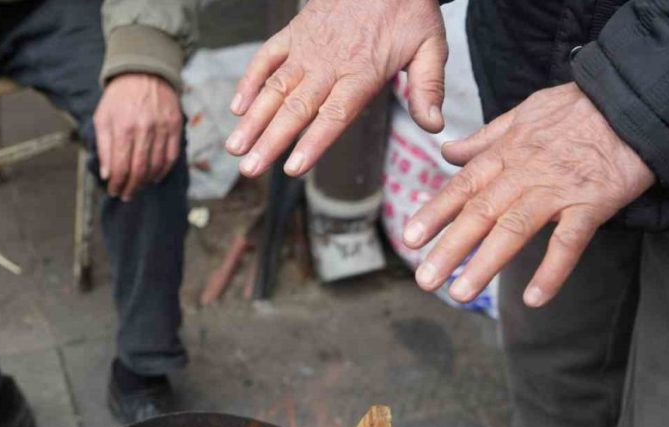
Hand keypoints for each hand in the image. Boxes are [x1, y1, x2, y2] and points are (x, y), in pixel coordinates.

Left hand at [94, 73, 182, 200]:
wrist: (144, 72)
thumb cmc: (119, 97)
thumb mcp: (102, 118)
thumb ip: (103, 147)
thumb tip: (107, 175)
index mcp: (123, 128)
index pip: (121, 167)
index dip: (117, 184)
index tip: (113, 191)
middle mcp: (144, 129)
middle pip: (139, 170)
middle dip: (131, 187)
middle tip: (126, 195)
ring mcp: (162, 128)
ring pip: (156, 166)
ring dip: (146, 181)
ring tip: (138, 187)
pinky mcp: (175, 126)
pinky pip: (171, 156)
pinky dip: (163, 171)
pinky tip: (154, 177)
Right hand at [226, 0, 446, 177]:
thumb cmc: (408, 9)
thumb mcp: (430, 45)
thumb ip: (428, 87)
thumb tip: (434, 125)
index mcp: (362, 71)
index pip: (334, 114)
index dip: (312, 142)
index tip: (293, 168)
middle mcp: (329, 64)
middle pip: (295, 108)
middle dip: (270, 141)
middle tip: (249, 169)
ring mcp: (307, 48)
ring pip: (274, 88)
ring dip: (253, 120)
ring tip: (235, 148)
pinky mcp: (294, 33)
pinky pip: (266, 58)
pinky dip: (249, 81)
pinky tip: (237, 108)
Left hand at [403, 83, 654, 306]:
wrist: (633, 100)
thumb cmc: (577, 109)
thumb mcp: (521, 114)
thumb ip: (483, 139)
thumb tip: (447, 152)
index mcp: (505, 154)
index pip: (461, 187)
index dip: (434, 214)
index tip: (409, 239)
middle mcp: (524, 174)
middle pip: (479, 214)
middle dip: (449, 249)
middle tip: (425, 280)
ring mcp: (557, 190)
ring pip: (514, 230)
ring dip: (485, 264)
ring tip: (460, 293)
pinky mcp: (591, 204)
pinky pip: (569, 242)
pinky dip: (552, 271)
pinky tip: (534, 298)